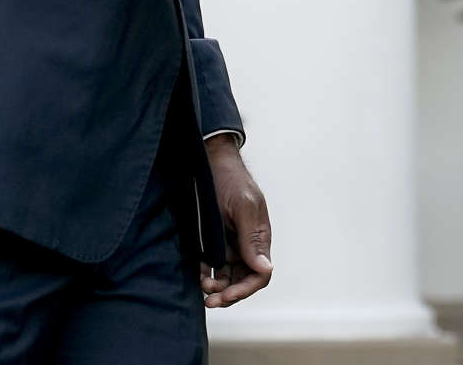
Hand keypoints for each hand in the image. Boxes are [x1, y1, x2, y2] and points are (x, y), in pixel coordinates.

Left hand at [201, 134, 271, 307]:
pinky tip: (197, 272)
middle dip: (228, 293)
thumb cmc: (231, 180)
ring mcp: (232, 243)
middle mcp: (248, 244)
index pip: (260, 274)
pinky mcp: (216, 240)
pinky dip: (206, 273)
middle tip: (209, 300)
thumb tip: (265, 269)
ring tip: (201, 286)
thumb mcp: (243, 207)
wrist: (210, 162)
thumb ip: (252, 239)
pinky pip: (214, 265)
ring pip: (228, 276)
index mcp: (260, 238)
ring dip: (216, 286)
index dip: (245, 290)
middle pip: (243, 280)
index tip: (226, 296)